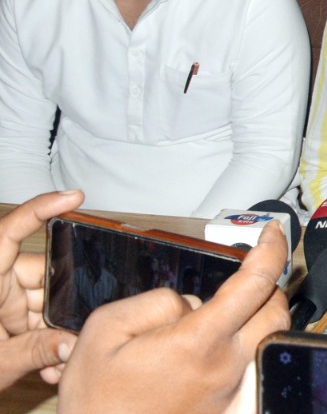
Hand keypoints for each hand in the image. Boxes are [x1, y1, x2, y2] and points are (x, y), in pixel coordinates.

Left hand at [0, 190, 82, 387]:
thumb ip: (33, 352)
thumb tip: (74, 342)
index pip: (8, 233)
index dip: (40, 209)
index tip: (73, 196)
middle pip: (43, 275)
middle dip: (67, 303)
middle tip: (81, 331)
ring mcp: (0, 303)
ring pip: (45, 302)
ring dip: (59, 331)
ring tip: (62, 362)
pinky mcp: (7, 320)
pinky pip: (37, 321)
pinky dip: (49, 341)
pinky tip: (51, 366)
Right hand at [57, 222, 288, 413]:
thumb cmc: (96, 401)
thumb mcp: (104, 331)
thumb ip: (154, 301)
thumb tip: (188, 302)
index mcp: (199, 341)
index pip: (256, 282)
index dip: (271, 249)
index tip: (272, 232)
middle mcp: (226, 366)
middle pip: (276, 310)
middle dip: (267, 285)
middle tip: (246, 274)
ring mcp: (233, 390)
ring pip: (271, 338)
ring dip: (261, 316)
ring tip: (230, 310)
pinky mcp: (230, 407)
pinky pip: (256, 368)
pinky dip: (251, 348)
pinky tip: (223, 347)